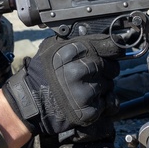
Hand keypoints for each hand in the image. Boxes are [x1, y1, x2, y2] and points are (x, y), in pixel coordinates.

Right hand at [2, 34, 120, 135]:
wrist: (30, 102)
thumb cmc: (42, 74)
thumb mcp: (54, 47)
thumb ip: (77, 41)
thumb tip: (105, 36)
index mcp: (73, 52)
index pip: (109, 46)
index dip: (115, 49)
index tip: (118, 50)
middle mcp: (80, 70)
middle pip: (112, 67)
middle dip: (105, 70)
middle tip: (89, 75)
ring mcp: (85, 92)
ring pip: (110, 85)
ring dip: (102, 87)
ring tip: (82, 88)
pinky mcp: (89, 111)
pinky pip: (109, 103)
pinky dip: (101, 103)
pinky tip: (86, 100)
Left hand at [11, 118, 115, 147]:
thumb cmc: (46, 130)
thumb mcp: (50, 116)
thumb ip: (59, 108)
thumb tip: (58, 98)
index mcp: (96, 117)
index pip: (106, 113)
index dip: (89, 119)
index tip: (70, 123)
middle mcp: (103, 135)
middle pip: (108, 132)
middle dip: (85, 135)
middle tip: (64, 137)